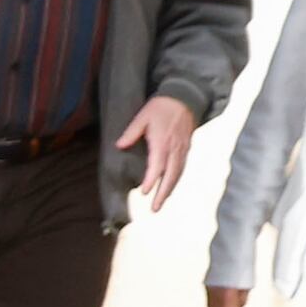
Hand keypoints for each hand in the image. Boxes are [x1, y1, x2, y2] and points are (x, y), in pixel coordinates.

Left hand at [120, 94, 199, 210]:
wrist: (185, 97)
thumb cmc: (161, 107)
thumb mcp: (142, 116)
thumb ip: (131, 132)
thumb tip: (119, 145)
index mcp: (162, 142)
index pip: (157, 165)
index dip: (151, 180)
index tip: (144, 192)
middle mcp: (174, 148)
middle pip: (170, 175)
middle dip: (162, 193)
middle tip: (154, 209)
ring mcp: (182, 149)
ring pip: (177, 174)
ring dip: (169, 190)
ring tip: (160, 204)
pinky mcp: (186, 148)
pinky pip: (181, 168)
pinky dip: (175, 181)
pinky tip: (168, 189)